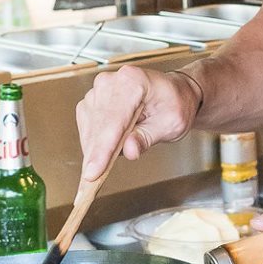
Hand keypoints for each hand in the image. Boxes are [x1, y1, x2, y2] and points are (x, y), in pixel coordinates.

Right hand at [76, 64, 200, 176]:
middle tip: (93, 181)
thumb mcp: (171, 124)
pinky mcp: (93, 100)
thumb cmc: (175, 104)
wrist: (174, 92)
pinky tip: (102, 153)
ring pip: (90, 127)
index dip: (102, 149)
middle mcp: (112, 82)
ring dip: (95, 150)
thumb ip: (147, 137)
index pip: (113, 120)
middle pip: (98, 125)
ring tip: (104, 166)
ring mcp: (99, 90)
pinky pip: (87, 125)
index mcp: (133, 81)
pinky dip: (93, 143)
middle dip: (96, 154)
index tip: (93, 172)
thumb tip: (129, 150)